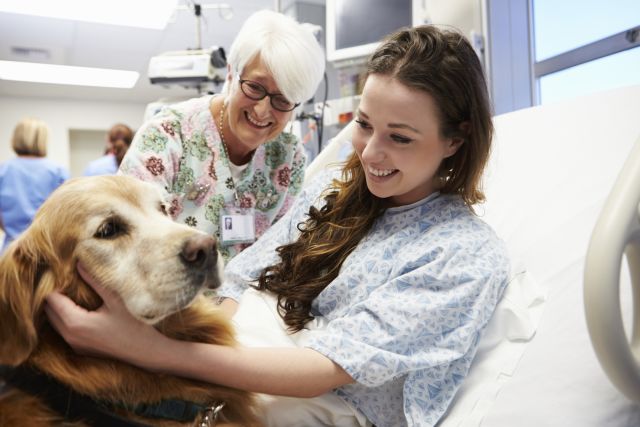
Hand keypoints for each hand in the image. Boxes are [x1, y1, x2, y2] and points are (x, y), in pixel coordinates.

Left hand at [45, 262, 161, 364]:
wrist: (146, 351)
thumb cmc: (134, 326)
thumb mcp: (115, 299)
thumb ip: (94, 281)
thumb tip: (79, 264)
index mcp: (75, 323)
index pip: (52, 299)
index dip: (57, 285)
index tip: (67, 275)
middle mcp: (69, 336)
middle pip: (49, 311)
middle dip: (56, 295)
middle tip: (70, 282)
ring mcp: (74, 345)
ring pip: (55, 321)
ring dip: (60, 307)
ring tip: (75, 293)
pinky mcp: (80, 349)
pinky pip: (64, 330)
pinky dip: (67, 318)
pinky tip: (82, 309)